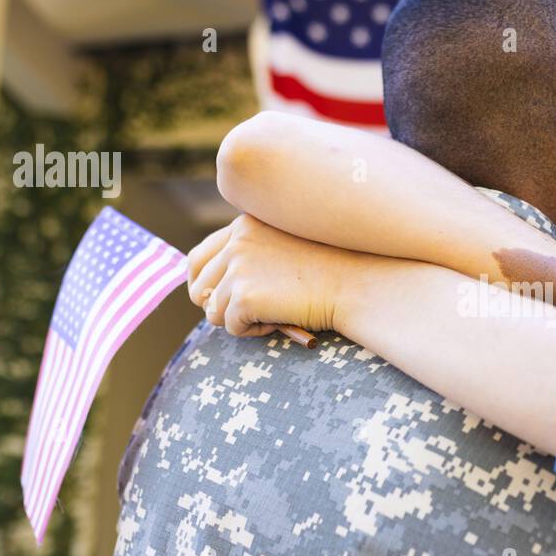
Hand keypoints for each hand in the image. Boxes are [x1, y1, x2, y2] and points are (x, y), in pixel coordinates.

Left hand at [186, 214, 366, 336]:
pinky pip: (231, 327)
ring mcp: (239, 266)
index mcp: (246, 224)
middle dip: (216, 307)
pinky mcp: (244, 295)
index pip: (199, 257)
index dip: (203, 285)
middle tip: (244, 316)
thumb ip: (253, 257)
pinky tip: (280, 321)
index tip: (217, 300)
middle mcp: (238, 240)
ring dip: (240, 321)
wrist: (357, 284)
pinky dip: (254, 332)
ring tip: (273, 315)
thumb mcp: (287, 249)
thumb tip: (214, 293)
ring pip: (213, 311)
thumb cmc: (333, 271)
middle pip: (198, 287)